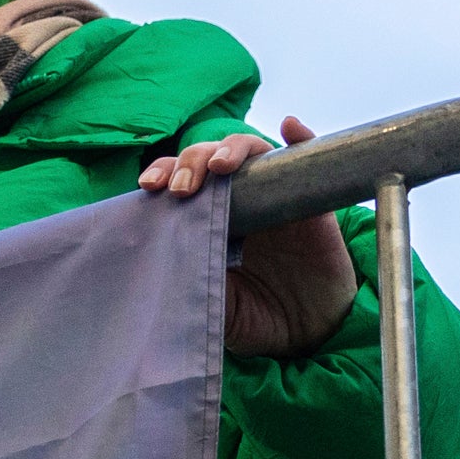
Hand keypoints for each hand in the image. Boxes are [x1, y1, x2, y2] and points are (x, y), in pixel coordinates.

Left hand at [140, 116, 359, 360]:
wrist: (308, 331)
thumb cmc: (257, 316)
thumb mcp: (216, 309)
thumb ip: (192, 291)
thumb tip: (158, 282)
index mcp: (207, 219)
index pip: (180, 181)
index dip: (163, 174)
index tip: (148, 187)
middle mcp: (239, 199)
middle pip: (209, 159)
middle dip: (190, 163)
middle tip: (181, 188)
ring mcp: (275, 196)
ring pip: (251, 152)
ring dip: (233, 148)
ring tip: (221, 165)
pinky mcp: (311, 202)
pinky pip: (308, 158)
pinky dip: (301, 138)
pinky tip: (290, 127)